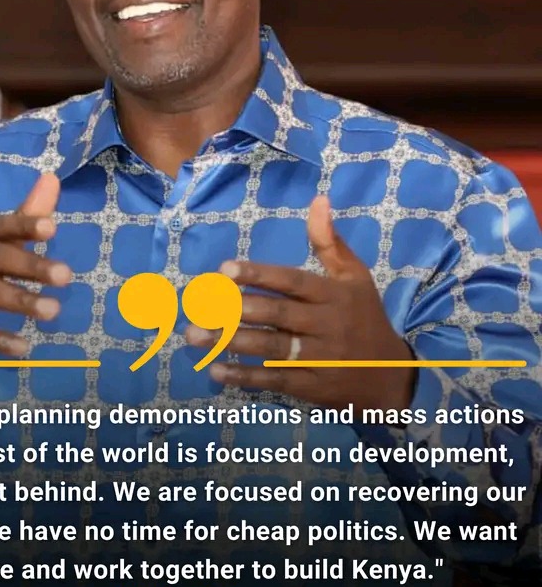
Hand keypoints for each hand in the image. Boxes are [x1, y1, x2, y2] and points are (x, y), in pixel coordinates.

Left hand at [186, 196, 413, 412]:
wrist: (391, 377)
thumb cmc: (365, 317)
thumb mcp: (355, 277)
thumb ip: (330, 242)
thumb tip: (318, 199)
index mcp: (334, 295)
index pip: (292, 282)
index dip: (259, 274)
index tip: (225, 268)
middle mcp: (326, 325)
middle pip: (277, 316)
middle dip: (236, 310)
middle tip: (199, 306)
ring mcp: (320, 359)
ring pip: (272, 348)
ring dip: (231, 342)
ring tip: (195, 335)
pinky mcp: (312, 387)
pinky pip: (275, 380)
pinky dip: (245, 377)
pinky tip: (215, 370)